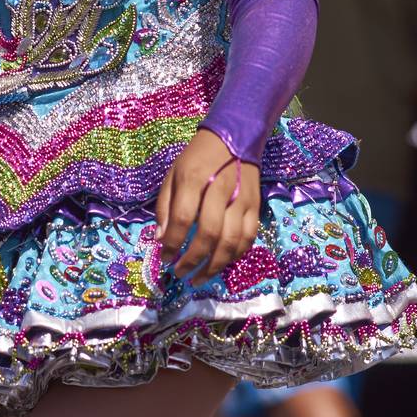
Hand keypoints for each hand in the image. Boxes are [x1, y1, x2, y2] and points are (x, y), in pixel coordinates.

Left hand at [155, 129, 260, 287]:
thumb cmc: (197, 158)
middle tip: (179, 273)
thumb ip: (165, 206)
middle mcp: (221, 189)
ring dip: (214, 266)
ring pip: (232, 241)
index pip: (183, 217)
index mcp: (195, 177)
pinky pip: (248, 239)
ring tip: (197, 278)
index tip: (164, 258)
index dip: (172, 242)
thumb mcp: (173, 174)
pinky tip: (219, 265)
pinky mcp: (256, 207)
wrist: (233, 138)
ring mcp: (242, 199)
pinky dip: (234, 256)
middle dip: (192, 260)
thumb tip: (160, 240)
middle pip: (209, 233)